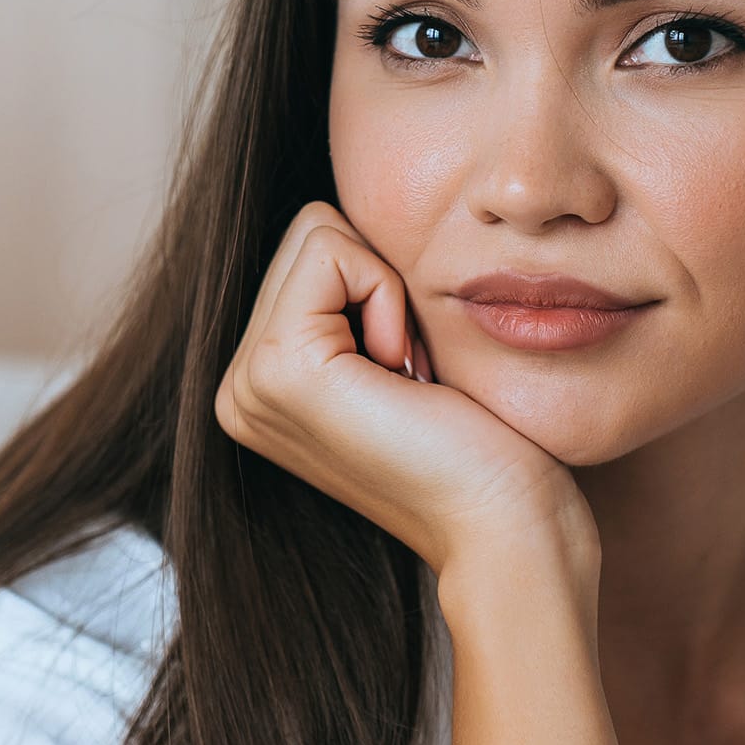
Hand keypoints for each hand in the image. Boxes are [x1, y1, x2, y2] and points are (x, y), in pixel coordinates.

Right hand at [214, 202, 599, 591]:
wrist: (506, 521)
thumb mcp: (405, 354)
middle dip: (380, 282)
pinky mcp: (278, 370)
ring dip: (387, 292)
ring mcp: (247, 384)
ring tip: (407, 378)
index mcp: (262, 383)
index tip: (414, 371)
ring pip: (317, 231)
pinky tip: (405, 375)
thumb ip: (360, 301)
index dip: (383, 285)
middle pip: (308, 230)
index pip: (311, 248)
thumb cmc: (485, 443)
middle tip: (412, 373)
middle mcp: (238, 387)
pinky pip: (332, 250)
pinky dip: (387, 296)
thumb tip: (354, 222)